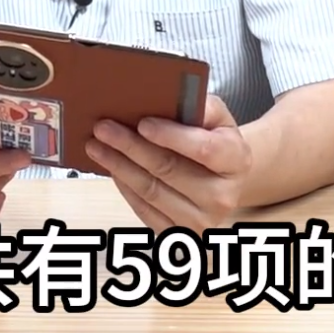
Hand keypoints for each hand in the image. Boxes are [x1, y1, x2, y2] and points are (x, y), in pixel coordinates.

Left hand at [84, 95, 251, 232]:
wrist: (222, 179)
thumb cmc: (213, 139)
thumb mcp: (217, 117)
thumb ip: (199, 105)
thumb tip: (168, 97)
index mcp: (237, 160)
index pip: (205, 149)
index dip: (172, 136)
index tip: (142, 123)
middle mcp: (224, 196)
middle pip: (170, 170)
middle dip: (131, 147)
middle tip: (103, 128)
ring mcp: (203, 221)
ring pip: (152, 191)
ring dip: (119, 166)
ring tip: (96, 146)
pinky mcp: (180, 235)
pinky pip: (145, 211)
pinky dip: (124, 187)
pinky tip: (111, 168)